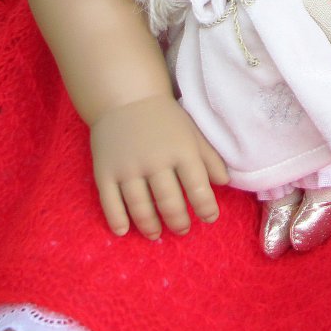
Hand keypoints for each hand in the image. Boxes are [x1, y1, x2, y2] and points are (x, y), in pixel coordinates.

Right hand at [90, 94, 228, 238]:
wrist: (126, 96)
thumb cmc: (165, 119)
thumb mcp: (192, 132)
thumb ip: (209, 157)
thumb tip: (224, 183)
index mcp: (180, 149)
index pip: (197, 187)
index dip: (206, 207)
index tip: (210, 218)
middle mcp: (155, 160)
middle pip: (169, 202)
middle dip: (179, 221)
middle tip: (183, 230)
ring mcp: (128, 167)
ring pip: (140, 207)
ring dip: (150, 226)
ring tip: (157, 233)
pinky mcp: (105, 172)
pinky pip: (110, 203)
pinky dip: (117, 220)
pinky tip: (124, 231)